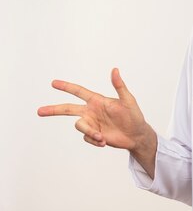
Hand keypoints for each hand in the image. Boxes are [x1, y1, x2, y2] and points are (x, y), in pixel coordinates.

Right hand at [37, 68, 151, 150]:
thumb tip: (115, 69)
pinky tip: (104, 141)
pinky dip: (95, 140)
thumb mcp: (128, 100)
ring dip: (90, 132)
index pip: (78, 92)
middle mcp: (91, 111)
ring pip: (79, 126)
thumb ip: (119, 86)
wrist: (136, 135)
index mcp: (97, 100)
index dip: (66, 87)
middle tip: (39, 111)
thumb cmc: (134, 116)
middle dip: (53, 109)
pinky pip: (87, 137)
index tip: (53, 83)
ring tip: (101, 137)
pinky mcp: (93, 135)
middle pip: (68, 109)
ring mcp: (92, 123)